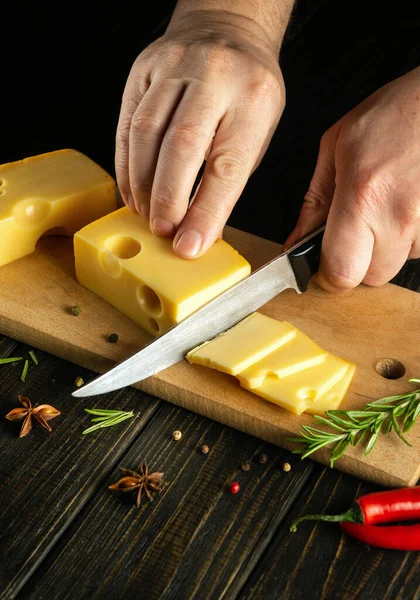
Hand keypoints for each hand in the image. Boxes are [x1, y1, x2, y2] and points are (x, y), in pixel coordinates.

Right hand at [115, 10, 284, 257]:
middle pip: (181, 146)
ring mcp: (175, 67)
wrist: (226, 28)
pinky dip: (126, 164)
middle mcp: (214, 76)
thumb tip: (200, 232)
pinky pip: (127, 123)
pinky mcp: (144, 68)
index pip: (227, 165)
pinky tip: (132, 190)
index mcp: (254, 98)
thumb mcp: (257, 131)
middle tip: (162, 232)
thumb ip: (230, 179)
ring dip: (142, 185)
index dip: (205, 211)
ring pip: (146, 133)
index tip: (190, 246)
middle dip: (167, 199)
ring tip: (145, 215)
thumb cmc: (246, 92)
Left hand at [284, 67, 419, 291]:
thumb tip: (295, 243)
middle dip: (360, 260)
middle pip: (371, 277)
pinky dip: (412, 236)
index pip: (341, 273)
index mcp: (363, 196)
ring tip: (391, 204)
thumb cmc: (397, 113)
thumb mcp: (338, 145)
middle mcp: (400, 216)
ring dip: (390, 245)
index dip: (329, 275)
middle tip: (360, 226)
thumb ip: (315, 201)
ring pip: (398, 263)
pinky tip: (410, 204)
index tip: (325, 264)